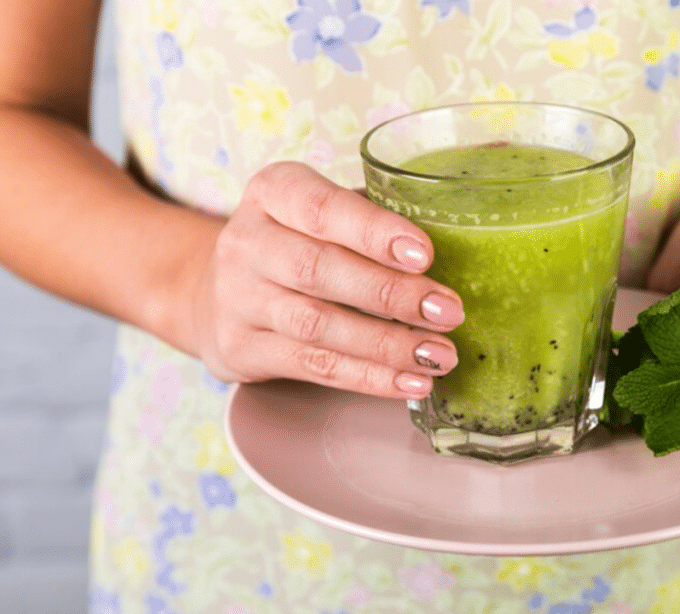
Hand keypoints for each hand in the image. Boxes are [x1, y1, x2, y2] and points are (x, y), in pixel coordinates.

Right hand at [187, 161, 463, 397]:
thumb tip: (457, 247)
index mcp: (273, 192)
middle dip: (393, 295)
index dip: (374, 232)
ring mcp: (238, 298)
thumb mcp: (322, 212)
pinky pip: (314, 366)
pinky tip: (409, 381)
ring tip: (440, 355)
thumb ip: (373, 219)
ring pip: (318, 325)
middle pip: (321, 271)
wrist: (214, 290)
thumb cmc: (297, 241)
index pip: (322, 208)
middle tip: (449, 311)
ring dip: (387, 344)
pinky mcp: (241, 348)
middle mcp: (247, 241)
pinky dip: (367, 377)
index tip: (425, 254)